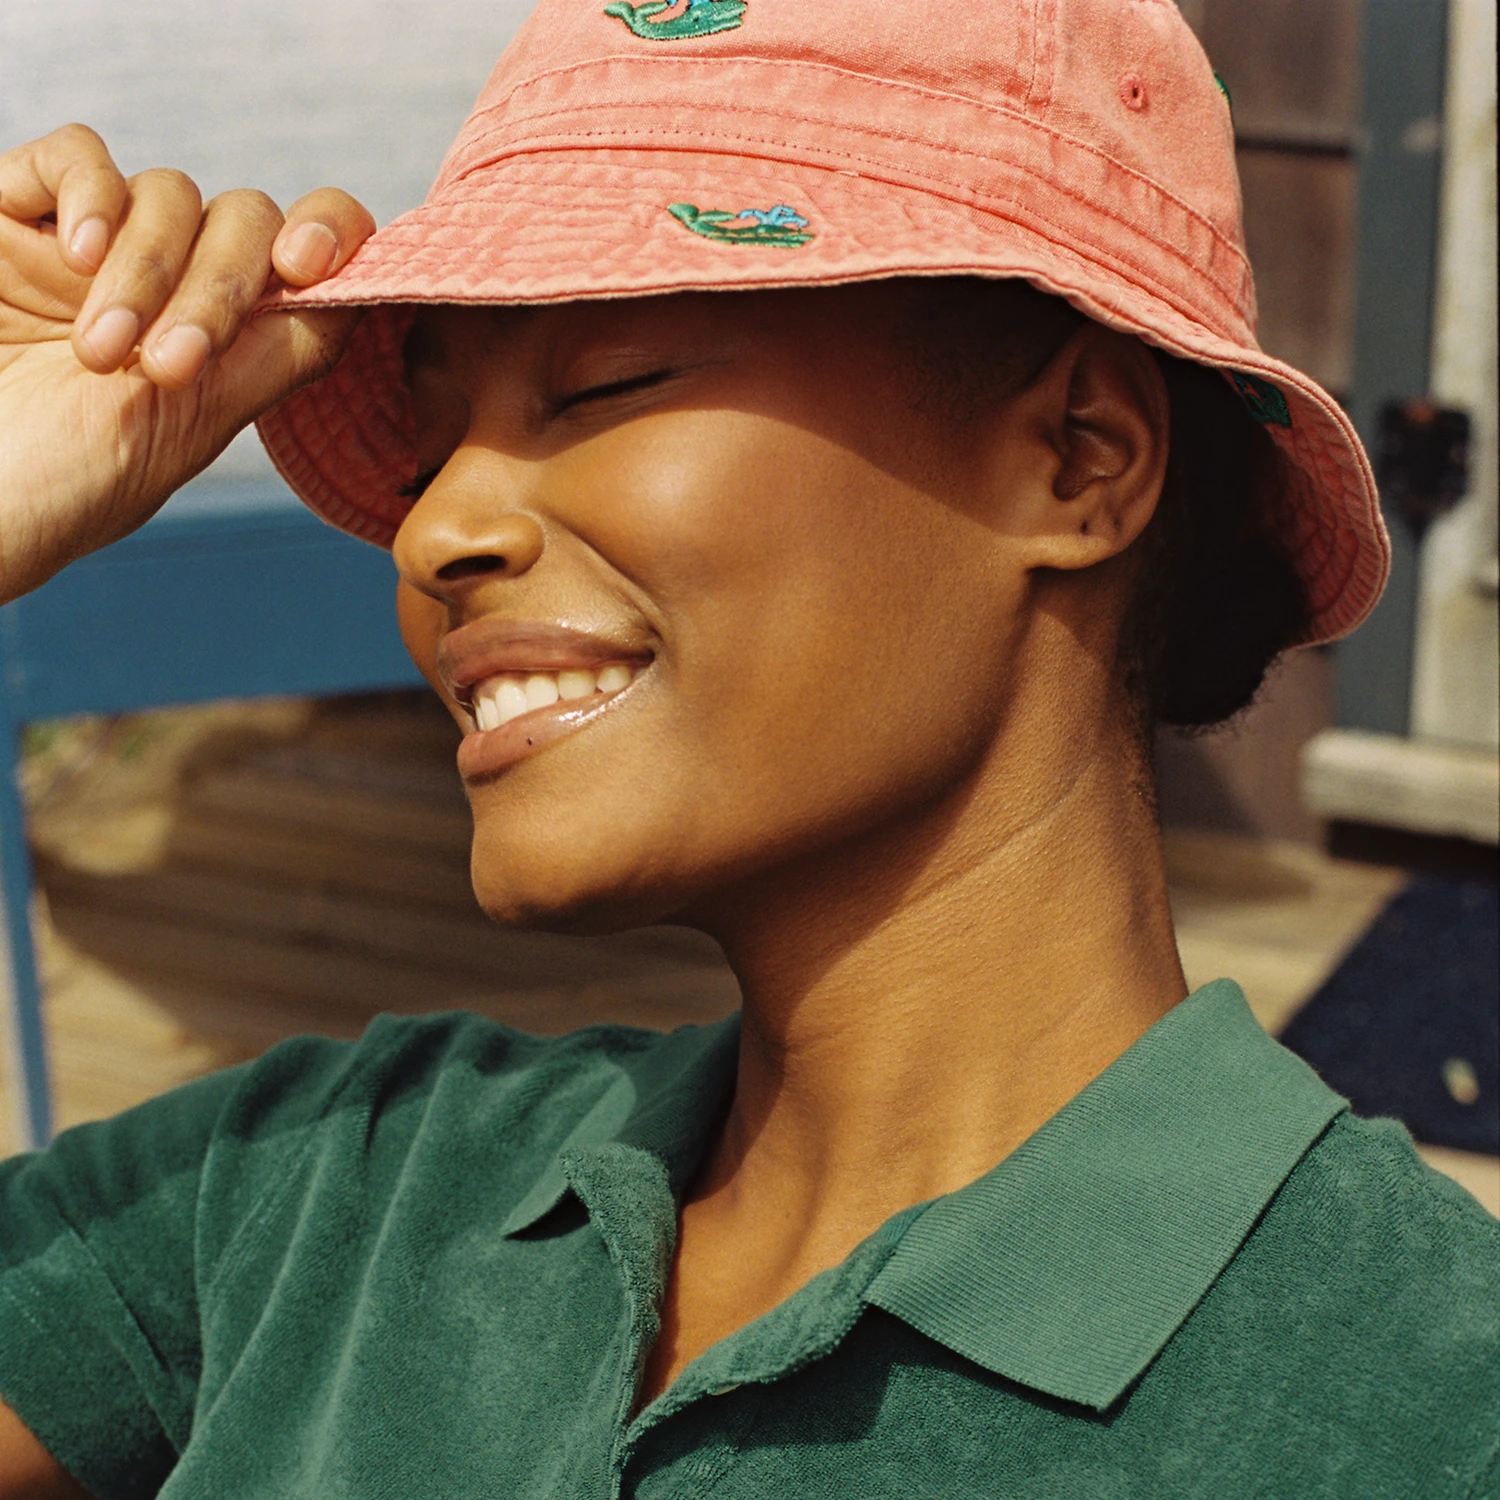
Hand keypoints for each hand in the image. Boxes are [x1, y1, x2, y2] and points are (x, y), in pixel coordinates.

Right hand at [0, 124, 375, 603]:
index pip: (310, 257)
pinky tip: (76, 258)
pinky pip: (80, 157)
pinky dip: (93, 196)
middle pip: (245, 220)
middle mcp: (172, 287)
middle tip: (168, 368)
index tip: (307, 267)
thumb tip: (357, 296)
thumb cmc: (59, 487)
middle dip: (220, 290)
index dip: (332, 236)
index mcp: (227, 341)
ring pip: (171, 195)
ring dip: (149, 273)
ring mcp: (95, 248)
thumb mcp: (186, 430)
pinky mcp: (15, 215)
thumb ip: (273, 358)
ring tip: (99, 353)